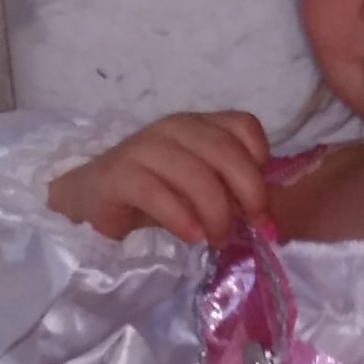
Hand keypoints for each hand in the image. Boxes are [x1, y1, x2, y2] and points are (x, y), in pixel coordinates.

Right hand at [47, 111, 270, 244]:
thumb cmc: (154, 195)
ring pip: (196, 176)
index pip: (243, 125)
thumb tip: (270, 219)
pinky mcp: (120, 174)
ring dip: (216, 214)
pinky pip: (158, 194)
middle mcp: (175, 127)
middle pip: (227, 152)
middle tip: (252, 228)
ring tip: (218, 239)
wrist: (93, 198)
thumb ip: (232, 193)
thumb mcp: (200, 189)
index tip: (259, 201)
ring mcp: (145, 146)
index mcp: (199, 125)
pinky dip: (182, 219)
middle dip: (249, 195)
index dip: (260, 162)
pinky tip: (192, 237)